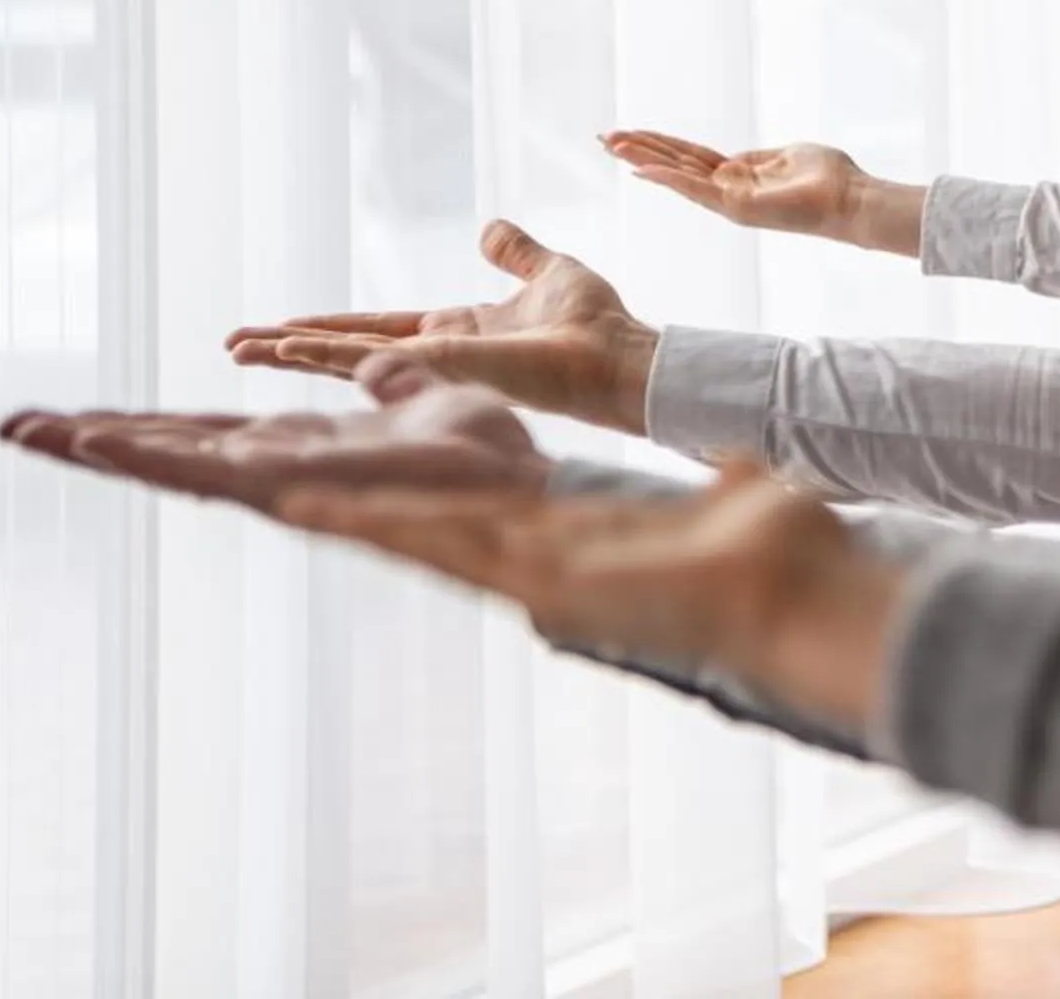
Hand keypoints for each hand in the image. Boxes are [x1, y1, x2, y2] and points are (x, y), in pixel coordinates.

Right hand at [0, 361, 551, 512]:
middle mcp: (277, 470)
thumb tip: (379, 364)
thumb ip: (391, 382)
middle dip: (92, 440)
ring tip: (35, 432)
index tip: (77, 415)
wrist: (524, 481)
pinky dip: (159, 460)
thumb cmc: (484, 450)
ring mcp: (280, 486)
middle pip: (167, 452)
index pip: (204, 433)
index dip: (143, 425)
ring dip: (105, 450)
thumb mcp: (423, 394)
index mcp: (300, 445)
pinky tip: (107, 449)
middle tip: (12, 424)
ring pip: (174, 466)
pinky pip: (218, 475)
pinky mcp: (297, 491)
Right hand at [224, 220, 659, 435]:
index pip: (380, 328)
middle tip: (234, 345)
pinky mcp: (439, 365)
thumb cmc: (597, 322)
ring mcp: (434, 364)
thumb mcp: (548, 271)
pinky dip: (324, 354)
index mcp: (460, 331)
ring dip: (291, 353)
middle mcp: (438, 352)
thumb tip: (490, 227)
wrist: (620, 352)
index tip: (287, 327)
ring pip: (347, 356)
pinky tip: (284, 350)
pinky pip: (370, 358)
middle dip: (292, 347)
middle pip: (349, 347)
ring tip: (238, 348)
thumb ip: (515, 253)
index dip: (333, 328)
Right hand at [280, 463, 901, 733]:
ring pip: (408, 536)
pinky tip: (304, 509)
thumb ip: (718, 490)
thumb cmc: (781, 555)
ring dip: (327, 513)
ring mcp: (530, 573)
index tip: (339, 471)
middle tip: (253, 481)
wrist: (808, 589)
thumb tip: (739, 481)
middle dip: (331, 504)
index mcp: (570, 537)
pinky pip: (447, 548)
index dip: (399, 493)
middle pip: (413, 525)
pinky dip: (374, 526)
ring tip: (251, 488)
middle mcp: (535, 561)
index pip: (465, 510)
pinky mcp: (542, 580)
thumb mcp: (730, 500)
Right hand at [600, 129, 925, 256]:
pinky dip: (666, 178)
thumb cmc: (831, 178)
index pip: (690, 157)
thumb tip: (740, 158)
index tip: (630, 133)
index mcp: (739, 176)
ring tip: (611, 144)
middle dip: (640, 150)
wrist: (851, 200)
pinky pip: (693, 189)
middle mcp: (728, 190)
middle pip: (675, 164)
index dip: (661, 144)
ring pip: (677, 175)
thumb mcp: (789, 155)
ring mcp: (729, 200)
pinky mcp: (736, 207)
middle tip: (604, 137)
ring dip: (642, 159)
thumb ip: (760, 157)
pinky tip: (639, 168)